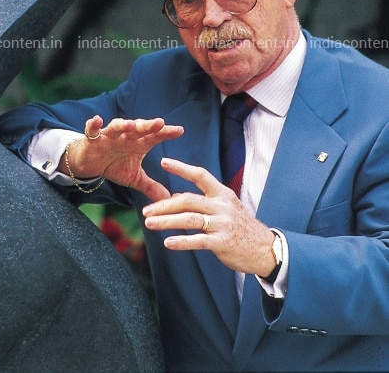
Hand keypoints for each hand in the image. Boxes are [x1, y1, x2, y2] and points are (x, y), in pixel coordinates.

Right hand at [66, 115, 182, 201]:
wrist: (90, 164)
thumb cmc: (114, 165)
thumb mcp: (134, 178)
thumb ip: (151, 187)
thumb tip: (170, 200)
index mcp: (138, 144)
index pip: (154, 136)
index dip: (166, 133)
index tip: (180, 130)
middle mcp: (125, 137)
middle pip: (138, 129)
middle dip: (148, 126)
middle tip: (160, 123)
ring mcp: (108, 136)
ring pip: (116, 127)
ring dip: (123, 125)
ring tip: (131, 125)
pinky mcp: (92, 139)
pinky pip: (91, 130)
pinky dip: (93, 125)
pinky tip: (95, 120)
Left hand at [142, 158, 275, 275]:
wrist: (267, 250)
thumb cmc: (241, 227)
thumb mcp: (226, 208)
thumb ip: (203, 201)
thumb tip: (175, 197)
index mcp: (222, 194)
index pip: (200, 175)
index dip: (181, 168)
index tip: (163, 161)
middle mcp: (222, 206)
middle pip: (188, 200)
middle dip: (164, 205)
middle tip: (145, 211)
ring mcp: (223, 224)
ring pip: (189, 219)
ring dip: (166, 221)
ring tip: (149, 224)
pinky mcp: (223, 242)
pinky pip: (199, 240)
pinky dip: (182, 241)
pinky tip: (168, 243)